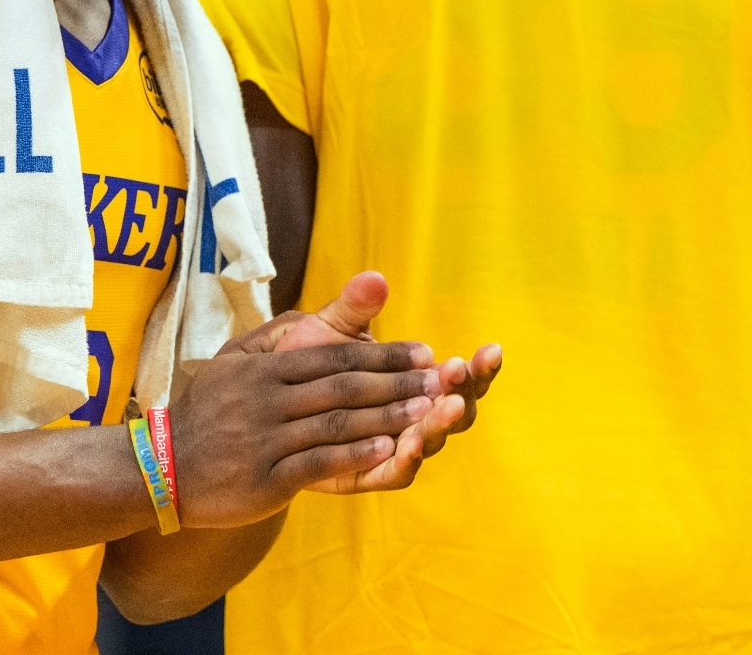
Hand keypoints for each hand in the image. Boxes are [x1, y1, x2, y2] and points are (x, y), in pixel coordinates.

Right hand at [168, 339, 442, 528]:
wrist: (163, 468)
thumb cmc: (209, 409)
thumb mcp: (235, 359)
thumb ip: (279, 334)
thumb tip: (306, 311)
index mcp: (262, 368)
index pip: (333, 356)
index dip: (382, 354)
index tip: (423, 353)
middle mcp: (264, 400)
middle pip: (342, 387)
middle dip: (396, 383)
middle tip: (439, 380)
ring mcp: (264, 441)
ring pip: (335, 424)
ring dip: (386, 418)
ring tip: (426, 413)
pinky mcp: (264, 480)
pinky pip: (317, 464)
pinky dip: (355, 457)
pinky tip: (389, 451)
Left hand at [241, 271, 503, 493]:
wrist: (261, 407)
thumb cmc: (305, 361)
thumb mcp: (330, 329)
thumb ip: (354, 308)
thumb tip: (374, 278)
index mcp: (417, 381)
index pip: (461, 378)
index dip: (480, 368)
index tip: (490, 348)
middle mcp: (414, 416)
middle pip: (456, 413)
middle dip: (463, 393)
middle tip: (459, 372)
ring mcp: (393, 447)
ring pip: (430, 442)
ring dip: (439, 424)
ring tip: (444, 406)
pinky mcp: (366, 473)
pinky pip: (394, 473)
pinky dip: (405, 459)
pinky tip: (408, 443)